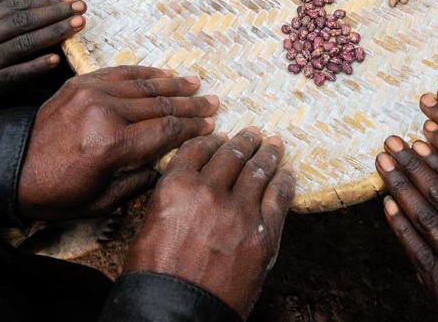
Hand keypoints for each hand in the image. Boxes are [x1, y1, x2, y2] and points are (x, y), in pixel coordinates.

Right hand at [0, 0, 85, 106]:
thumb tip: (32, 6)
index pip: (14, 5)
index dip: (43, 0)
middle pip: (23, 21)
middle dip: (55, 13)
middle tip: (80, 6)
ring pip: (24, 44)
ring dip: (54, 34)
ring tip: (77, 25)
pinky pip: (17, 73)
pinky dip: (37, 65)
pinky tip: (55, 58)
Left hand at [18, 66, 218, 219]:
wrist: (12, 168)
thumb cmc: (58, 193)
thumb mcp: (103, 200)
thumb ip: (141, 179)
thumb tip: (170, 161)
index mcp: (112, 146)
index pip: (166, 130)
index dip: (192, 127)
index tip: (211, 125)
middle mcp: (104, 112)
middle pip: (160, 104)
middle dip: (190, 105)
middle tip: (213, 103)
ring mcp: (91, 92)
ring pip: (143, 84)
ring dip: (173, 84)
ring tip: (195, 83)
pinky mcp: (80, 82)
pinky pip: (120, 72)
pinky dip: (144, 73)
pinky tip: (162, 74)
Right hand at [124, 130, 294, 315]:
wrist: (176, 312)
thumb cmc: (156, 275)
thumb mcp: (150, 224)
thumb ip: (172, 196)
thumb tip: (189, 183)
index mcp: (176, 186)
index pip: (198, 150)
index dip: (212, 141)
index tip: (221, 137)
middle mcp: (209, 191)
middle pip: (231, 155)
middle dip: (244, 142)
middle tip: (253, 134)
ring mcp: (240, 211)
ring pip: (258, 171)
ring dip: (268, 154)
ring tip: (274, 145)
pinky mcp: (263, 234)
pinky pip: (278, 197)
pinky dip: (284, 181)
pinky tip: (288, 173)